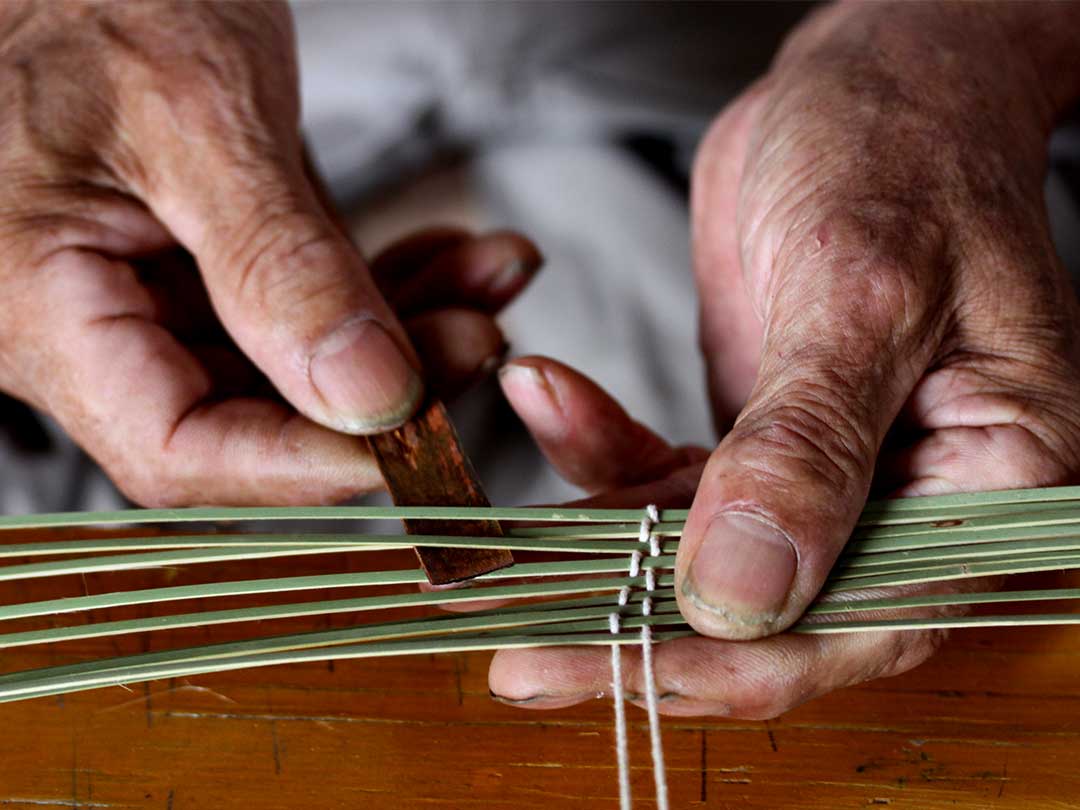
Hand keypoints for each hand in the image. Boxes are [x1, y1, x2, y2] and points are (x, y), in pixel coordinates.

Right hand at [0, 2, 539, 505]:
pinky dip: (386, 289)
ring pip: (298, 369)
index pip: (180, 448)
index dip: (308, 464)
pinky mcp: (214, 273)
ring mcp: (157, 302)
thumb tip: (370, 396)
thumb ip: (279, 264)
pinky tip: (451, 259)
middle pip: (254, 417)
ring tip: (488, 281)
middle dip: (386, 389)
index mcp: (41, 306)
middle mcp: (93, 327)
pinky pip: (306, 313)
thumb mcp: (196, 113)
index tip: (422, 444)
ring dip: (408, 332)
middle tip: (478, 336)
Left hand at [489, 2, 1079, 716]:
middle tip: (515, 653)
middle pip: (767, 614)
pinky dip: (597, 448)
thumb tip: (742, 599)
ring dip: (594, 538)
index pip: (856, 623)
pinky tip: (544, 396)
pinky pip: (666, 477)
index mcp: (992, 487)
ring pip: (698, 556)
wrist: (875, 84)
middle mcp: (914, 502)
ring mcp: (827, 477)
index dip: (720, 662)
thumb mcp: (859, 294)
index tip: (591, 664)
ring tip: (500, 530)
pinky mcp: (756, 442)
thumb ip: (805, 450)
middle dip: (631, 627)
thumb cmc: (904, 157)